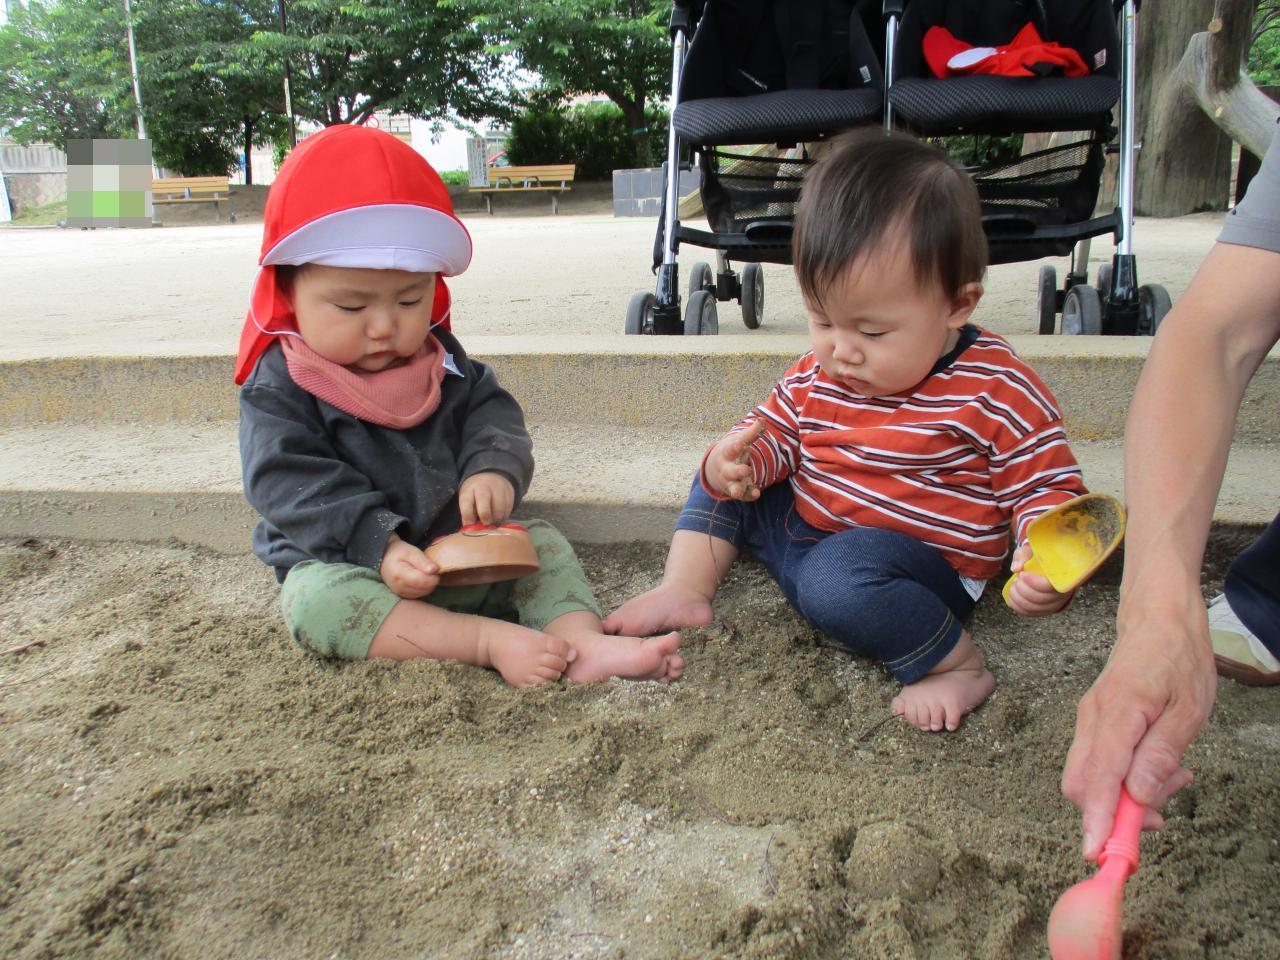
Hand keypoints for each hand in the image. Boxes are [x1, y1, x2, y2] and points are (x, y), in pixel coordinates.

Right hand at [380, 534, 440, 598]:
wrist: (385, 559)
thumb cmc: (398, 553)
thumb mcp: (411, 551)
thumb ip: (423, 561)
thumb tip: (435, 570)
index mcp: (400, 575)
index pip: (424, 581)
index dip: (434, 576)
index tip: (435, 567)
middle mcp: (399, 587)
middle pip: (425, 589)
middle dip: (432, 579)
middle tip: (429, 568)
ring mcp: (401, 593)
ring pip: (424, 593)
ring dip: (429, 584)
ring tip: (424, 572)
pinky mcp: (403, 596)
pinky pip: (420, 594)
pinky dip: (424, 588)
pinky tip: (421, 578)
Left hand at [459, 472, 515, 525]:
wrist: (492, 474)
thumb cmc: (476, 491)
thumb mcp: (467, 497)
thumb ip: (468, 513)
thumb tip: (471, 530)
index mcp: (470, 490)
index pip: (467, 506)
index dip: (468, 519)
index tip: (471, 525)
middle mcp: (484, 488)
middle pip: (485, 510)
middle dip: (485, 520)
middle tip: (485, 524)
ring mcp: (499, 490)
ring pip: (499, 512)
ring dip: (496, 521)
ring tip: (492, 521)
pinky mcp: (510, 494)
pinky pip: (508, 511)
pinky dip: (504, 517)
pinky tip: (499, 516)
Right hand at [705, 420, 766, 500]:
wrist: (714, 470)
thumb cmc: (730, 452)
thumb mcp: (738, 441)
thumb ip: (751, 433)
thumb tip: (763, 420)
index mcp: (727, 454)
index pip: (730, 450)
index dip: (735, 447)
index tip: (740, 445)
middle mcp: (727, 469)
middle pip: (730, 472)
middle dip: (738, 472)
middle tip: (746, 470)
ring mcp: (731, 482)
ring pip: (733, 487)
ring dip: (737, 489)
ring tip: (738, 491)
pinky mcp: (737, 491)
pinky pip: (742, 496)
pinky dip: (748, 496)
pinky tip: (756, 494)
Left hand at [1005, 543, 1073, 615]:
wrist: (1042, 563)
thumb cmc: (1036, 556)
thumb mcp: (1029, 550)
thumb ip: (1023, 556)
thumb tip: (1016, 568)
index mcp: (1064, 575)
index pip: (1051, 586)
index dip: (1034, 583)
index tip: (1022, 575)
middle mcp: (1064, 592)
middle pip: (1042, 599)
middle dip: (1023, 590)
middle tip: (1016, 579)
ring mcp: (1056, 603)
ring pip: (1036, 608)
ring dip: (1019, 598)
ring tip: (1013, 585)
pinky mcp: (1046, 609)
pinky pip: (1032, 613)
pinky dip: (1018, 607)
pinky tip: (1011, 597)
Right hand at [1061, 598, 1215, 859]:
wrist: (1157, 618)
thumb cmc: (1177, 658)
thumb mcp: (1188, 709)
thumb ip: (1161, 754)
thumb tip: (1138, 798)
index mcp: (1116, 716)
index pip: (1096, 779)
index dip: (1096, 819)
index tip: (1098, 852)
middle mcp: (1091, 721)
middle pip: (1081, 785)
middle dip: (1115, 814)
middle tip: (1163, 813)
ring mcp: (1088, 721)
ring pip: (1090, 777)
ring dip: (1125, 796)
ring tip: (1175, 778)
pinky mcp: (1093, 723)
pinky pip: (1098, 763)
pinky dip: (1123, 779)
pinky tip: (1158, 767)